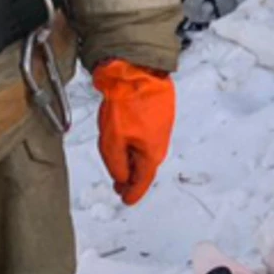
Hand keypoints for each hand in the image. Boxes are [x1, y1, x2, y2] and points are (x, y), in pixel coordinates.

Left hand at [93, 60, 174, 205]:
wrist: (138, 73)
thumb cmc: (126, 105)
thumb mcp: (112, 143)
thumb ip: (116, 166)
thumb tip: (121, 179)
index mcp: (151, 154)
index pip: (142, 182)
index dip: (132, 194)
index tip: (126, 201)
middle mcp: (160, 144)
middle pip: (145, 167)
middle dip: (131, 178)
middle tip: (119, 186)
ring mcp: (162, 128)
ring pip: (145, 152)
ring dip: (132, 160)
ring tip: (120, 163)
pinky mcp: (159, 115)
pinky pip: (147, 137)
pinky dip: (136, 144)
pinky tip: (126, 141)